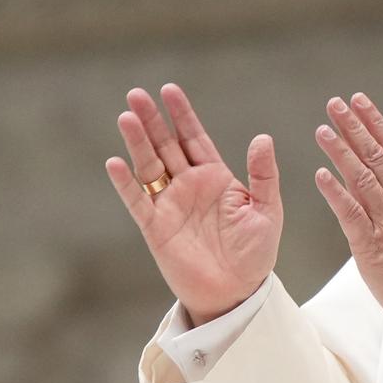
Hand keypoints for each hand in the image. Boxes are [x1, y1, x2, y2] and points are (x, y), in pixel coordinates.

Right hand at [105, 84, 282, 325]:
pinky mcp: (156, 228)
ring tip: (126, 116)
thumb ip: (263, 175)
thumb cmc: (255, 253)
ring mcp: (170, 205)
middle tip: (137, 94)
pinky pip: (138, 201)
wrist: (237, 293)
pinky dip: (126, 183)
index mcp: (216, 177)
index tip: (169, 90)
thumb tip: (263, 138)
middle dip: (152, 120)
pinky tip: (115, 162)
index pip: (194, 138)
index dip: (182, 115)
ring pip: (149, 167)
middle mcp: (189, 186)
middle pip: (166, 145)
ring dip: (137, 142)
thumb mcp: (267, 210)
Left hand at [314, 93, 382, 335]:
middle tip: (334, 104)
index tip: (359, 101)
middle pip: (375, 156)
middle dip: (353, 127)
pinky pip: (351, 213)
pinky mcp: (371, 244)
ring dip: (340, 152)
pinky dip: (336, 193)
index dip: (374, 122)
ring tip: (322, 130)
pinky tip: (321, 175)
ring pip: (362, 178)